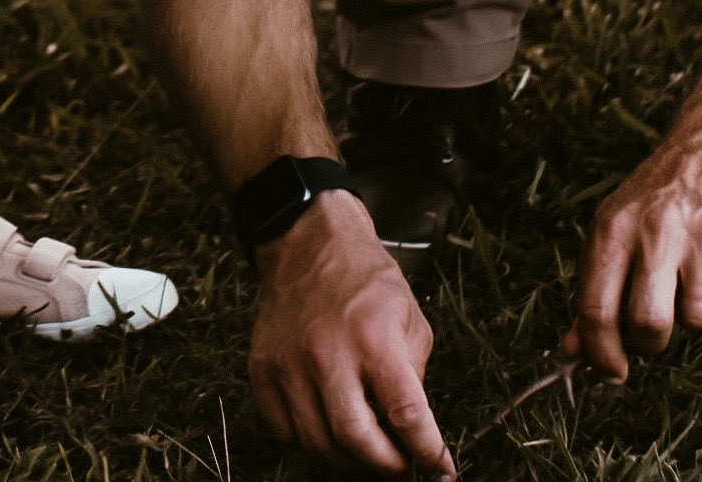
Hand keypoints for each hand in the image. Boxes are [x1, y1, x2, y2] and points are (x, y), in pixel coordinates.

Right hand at [250, 192, 453, 475]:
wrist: (307, 242)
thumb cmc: (365, 280)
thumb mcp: (410, 318)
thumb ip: (414, 377)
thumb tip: (413, 433)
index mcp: (373, 337)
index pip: (406, 414)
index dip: (427, 452)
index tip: (439, 468)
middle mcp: (327, 351)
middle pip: (355, 439)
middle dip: (385, 466)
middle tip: (399, 467)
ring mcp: (288, 362)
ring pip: (317, 443)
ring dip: (348, 460)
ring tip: (365, 450)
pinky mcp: (262, 368)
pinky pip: (283, 431)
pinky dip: (308, 442)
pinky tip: (327, 427)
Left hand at [563, 48, 701, 378]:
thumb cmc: (659, 195)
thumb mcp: (616, 228)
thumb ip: (594, 287)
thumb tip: (572, 351)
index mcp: (614, 226)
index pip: (596, 308)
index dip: (601, 354)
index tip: (610, 372)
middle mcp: (656, 228)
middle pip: (649, 324)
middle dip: (652, 342)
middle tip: (655, 327)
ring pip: (700, 318)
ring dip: (697, 309)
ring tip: (695, 270)